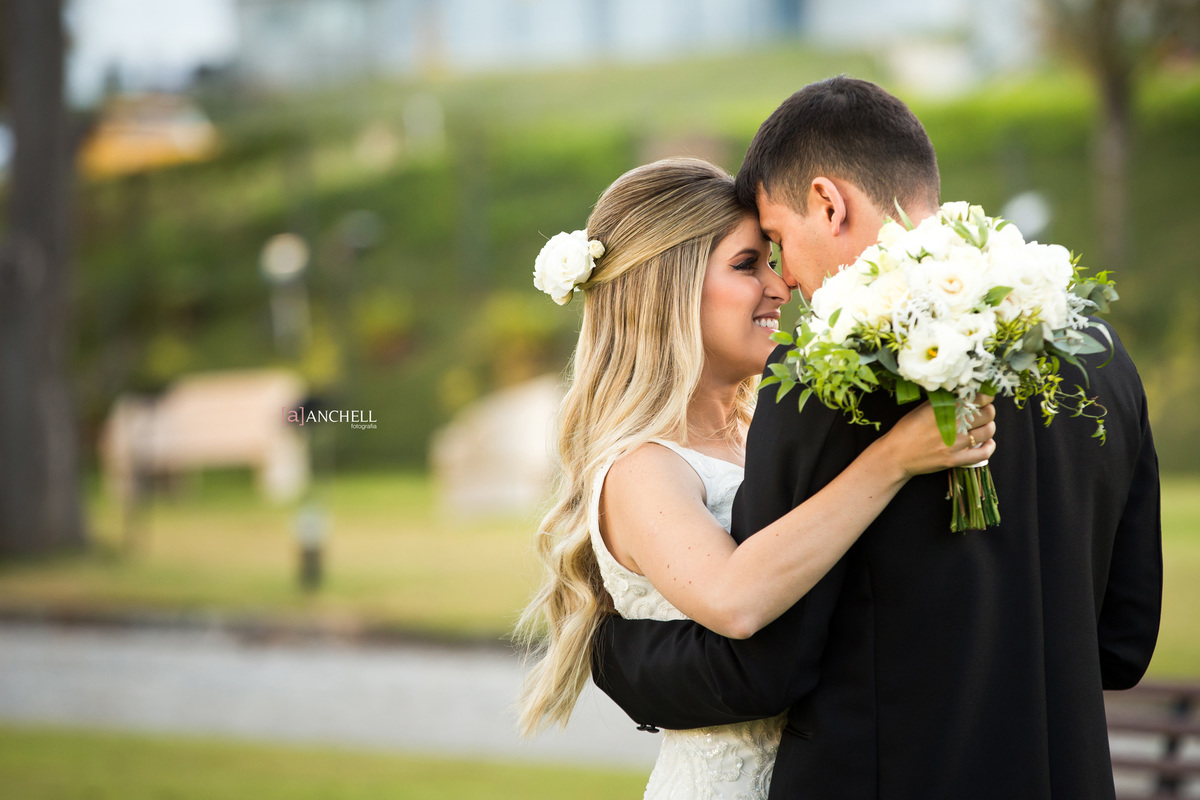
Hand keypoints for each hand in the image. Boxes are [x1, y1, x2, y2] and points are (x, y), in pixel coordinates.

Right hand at [882, 398, 997, 478]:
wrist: (895, 455)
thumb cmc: (906, 430)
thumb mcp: (922, 409)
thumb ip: (943, 401)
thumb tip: (962, 393)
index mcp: (944, 408)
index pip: (977, 397)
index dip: (986, 395)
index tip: (985, 395)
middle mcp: (952, 425)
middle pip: (987, 413)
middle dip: (989, 410)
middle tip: (984, 410)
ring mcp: (955, 444)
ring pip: (987, 432)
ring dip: (990, 427)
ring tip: (985, 425)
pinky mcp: (955, 460)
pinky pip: (983, 454)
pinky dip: (989, 447)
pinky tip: (987, 442)